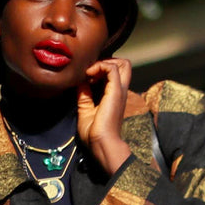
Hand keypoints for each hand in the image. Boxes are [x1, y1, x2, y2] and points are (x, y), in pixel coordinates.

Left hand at [77, 57, 132, 173]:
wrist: (100, 143)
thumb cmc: (94, 133)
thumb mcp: (85, 109)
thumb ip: (84, 94)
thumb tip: (80, 80)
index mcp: (114, 96)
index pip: (115, 73)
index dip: (101, 68)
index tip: (86, 77)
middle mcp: (119, 91)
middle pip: (124, 65)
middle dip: (107, 62)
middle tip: (91, 72)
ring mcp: (119, 90)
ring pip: (122, 63)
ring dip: (104, 63)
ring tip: (91, 73)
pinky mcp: (115, 91)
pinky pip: (112, 68)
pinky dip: (99, 66)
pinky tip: (89, 75)